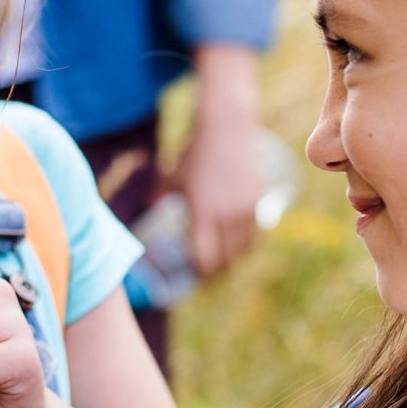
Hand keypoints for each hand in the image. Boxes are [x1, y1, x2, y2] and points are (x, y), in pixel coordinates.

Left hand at [170, 45, 263, 278]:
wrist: (226, 129)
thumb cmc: (194, 153)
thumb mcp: (171, 176)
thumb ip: (158, 196)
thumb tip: (147, 208)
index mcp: (201, 213)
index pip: (205, 258)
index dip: (201, 273)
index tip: (196, 275)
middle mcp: (226, 215)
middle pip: (226, 259)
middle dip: (217, 272)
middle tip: (210, 278)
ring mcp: (246, 209)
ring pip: (244, 250)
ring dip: (235, 262)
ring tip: (226, 267)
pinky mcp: (259, 200)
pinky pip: (256, 234)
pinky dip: (248, 246)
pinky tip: (240, 248)